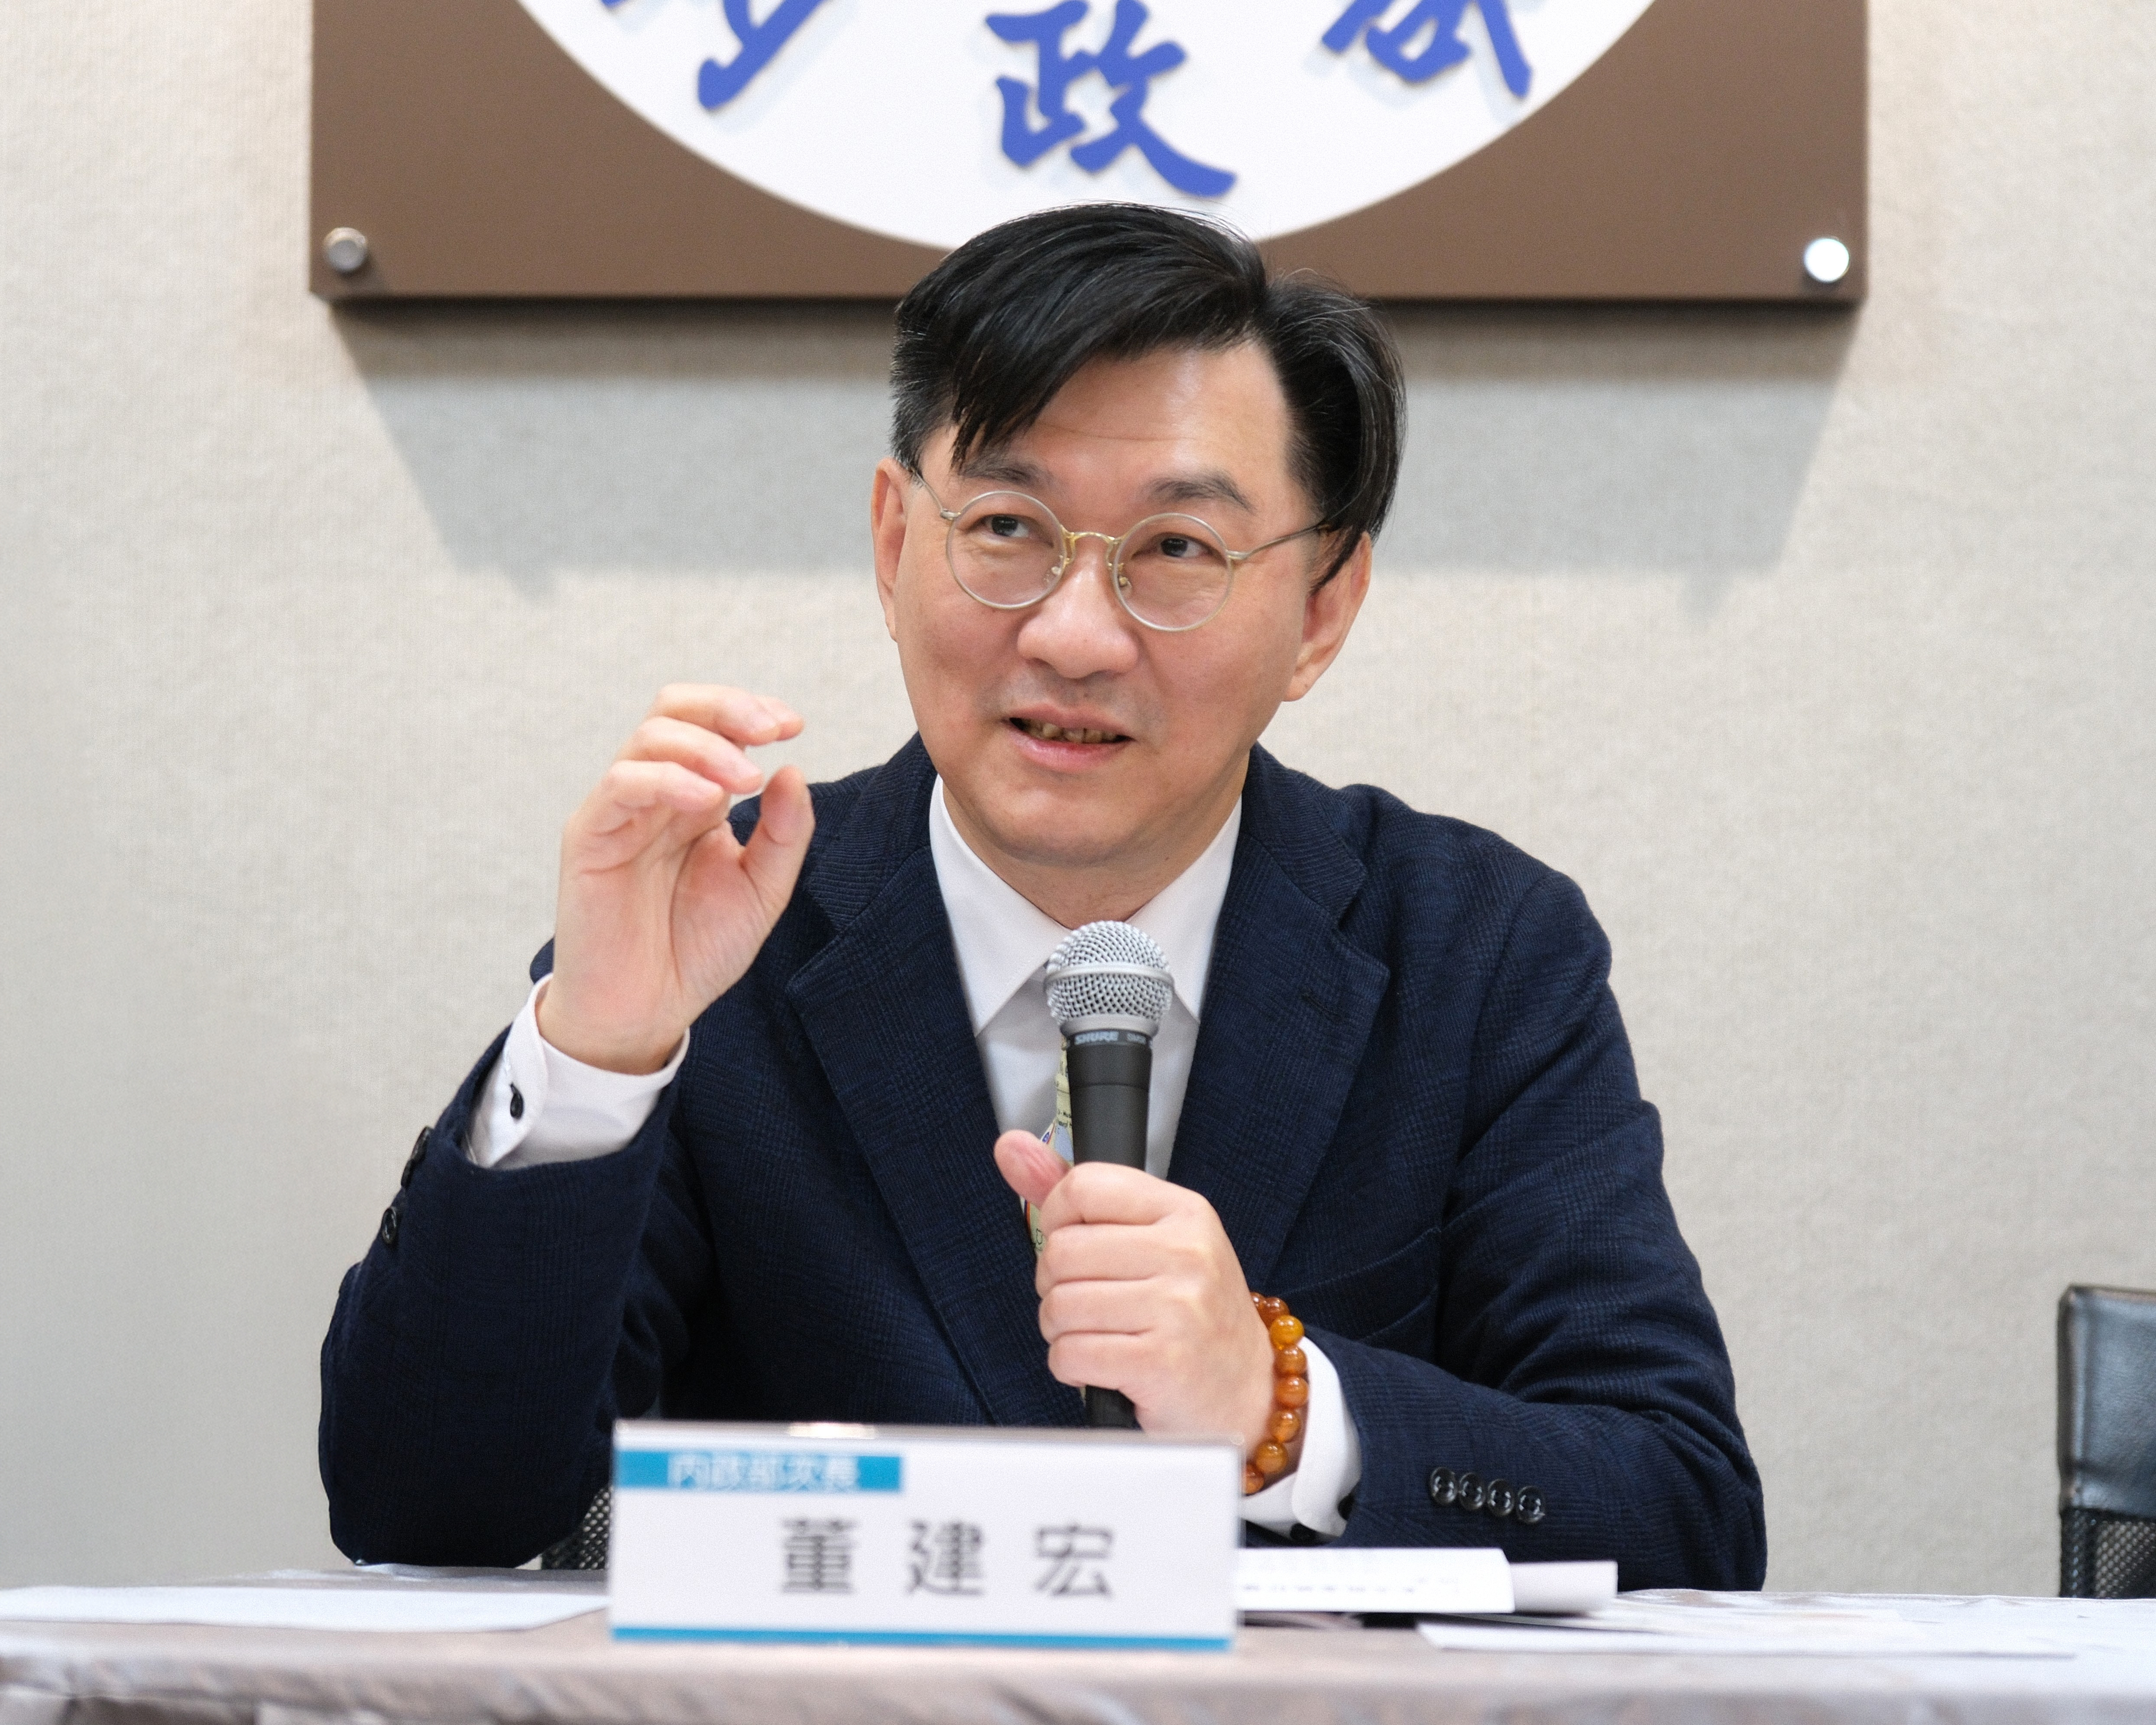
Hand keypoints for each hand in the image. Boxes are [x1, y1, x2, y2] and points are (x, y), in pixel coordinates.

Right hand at [537, 685, 814, 1072]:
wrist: (647, 1011)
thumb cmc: (697, 951)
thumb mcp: (762, 890)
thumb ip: (784, 833)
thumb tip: (793, 768)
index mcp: (696, 799)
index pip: (713, 724)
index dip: (751, 710)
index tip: (794, 725)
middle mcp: (655, 794)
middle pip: (674, 710)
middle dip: (728, 707)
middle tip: (772, 729)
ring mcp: (619, 811)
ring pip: (649, 738)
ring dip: (706, 745)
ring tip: (746, 778)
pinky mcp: (590, 836)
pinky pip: (622, 785)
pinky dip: (667, 780)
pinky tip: (706, 799)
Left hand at [994, 1131, 1286, 1460]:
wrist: (1246, 1390)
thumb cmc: (1190, 1311)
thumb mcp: (1150, 1238)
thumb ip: (1076, 1194)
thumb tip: (1011, 1147)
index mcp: (1184, 1212)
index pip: (1083, 1185)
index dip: (1058, 1220)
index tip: (1076, 1245)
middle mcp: (1187, 1253)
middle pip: (1061, 1250)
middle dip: (1054, 1284)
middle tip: (1088, 1302)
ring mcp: (1178, 1308)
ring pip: (1059, 1305)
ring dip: (1061, 1330)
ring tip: (1099, 1335)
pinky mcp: (1161, 1362)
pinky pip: (1070, 1354)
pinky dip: (1071, 1367)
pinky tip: (1104, 1367)